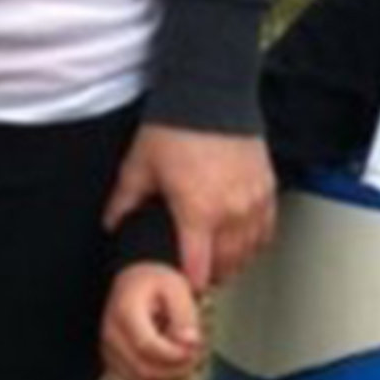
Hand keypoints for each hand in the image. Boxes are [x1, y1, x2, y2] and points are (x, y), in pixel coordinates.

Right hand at [101, 265, 204, 379]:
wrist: (134, 283)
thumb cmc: (159, 284)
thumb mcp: (177, 289)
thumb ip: (185, 317)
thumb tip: (190, 345)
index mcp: (125, 312)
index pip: (146, 346)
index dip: (174, 354)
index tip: (195, 345)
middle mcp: (111, 337)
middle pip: (145, 371)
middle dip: (178, 369)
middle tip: (194, 353)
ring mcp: (110, 355)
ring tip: (184, 361)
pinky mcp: (115, 369)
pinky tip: (172, 375)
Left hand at [102, 125, 276, 295]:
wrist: (211, 94)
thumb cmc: (177, 126)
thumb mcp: (140, 165)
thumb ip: (124, 202)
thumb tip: (112, 224)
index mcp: (198, 212)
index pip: (198, 269)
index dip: (188, 283)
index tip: (181, 285)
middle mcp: (231, 212)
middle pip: (226, 266)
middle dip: (210, 276)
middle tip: (197, 276)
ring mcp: (253, 201)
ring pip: (249, 251)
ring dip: (234, 263)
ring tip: (219, 264)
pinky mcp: (267, 188)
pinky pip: (267, 230)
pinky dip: (255, 242)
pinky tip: (243, 242)